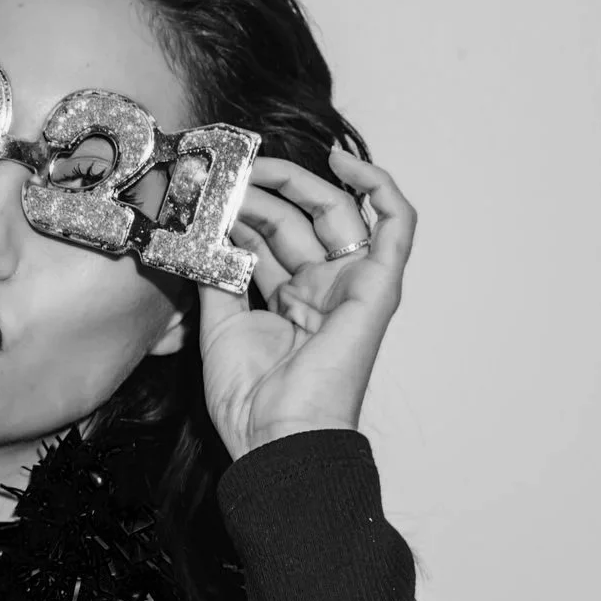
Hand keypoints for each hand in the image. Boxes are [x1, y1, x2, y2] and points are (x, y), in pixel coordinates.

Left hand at [197, 145, 414, 457]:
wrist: (276, 436)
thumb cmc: (251, 398)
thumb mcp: (220, 324)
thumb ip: (217, 276)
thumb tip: (204, 231)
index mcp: (288, 297)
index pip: (267, 236)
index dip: (240, 208)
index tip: (209, 189)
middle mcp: (321, 286)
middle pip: (297, 219)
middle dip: (261, 191)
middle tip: (229, 174)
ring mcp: (351, 284)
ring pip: (334, 212)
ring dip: (294, 185)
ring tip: (254, 171)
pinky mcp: (379, 287)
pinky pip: (397, 226)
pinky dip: (381, 189)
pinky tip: (346, 163)